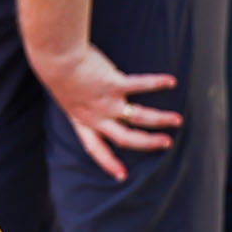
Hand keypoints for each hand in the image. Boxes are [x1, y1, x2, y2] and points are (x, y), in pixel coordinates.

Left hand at [31, 43, 180, 180]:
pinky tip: (171, 81)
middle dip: (147, 143)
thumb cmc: (54, 67)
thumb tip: (88, 93)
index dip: (108, 162)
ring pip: (141, 117)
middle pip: (126, 139)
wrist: (53, 55)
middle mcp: (96, 115)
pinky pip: (141, 85)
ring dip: (161, 119)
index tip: (121, 176)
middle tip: (166, 143)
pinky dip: (157, 82)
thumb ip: (77, 98)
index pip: (94, 147)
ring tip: (177, 120)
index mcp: (80, 118)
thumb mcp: (63, 91)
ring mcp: (107, 102)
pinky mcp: (114, 84)